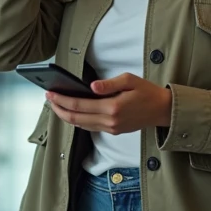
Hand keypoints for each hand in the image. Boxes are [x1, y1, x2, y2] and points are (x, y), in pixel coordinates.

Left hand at [46, 73, 170, 134]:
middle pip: (76, 118)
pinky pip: (90, 127)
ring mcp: (111, 128)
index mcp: (113, 107)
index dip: (62, 100)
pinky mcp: (113, 130)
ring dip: (66, 116)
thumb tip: (91, 86)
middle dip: (59, 109)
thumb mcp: (130, 80)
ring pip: (81, 125)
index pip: (80, 104)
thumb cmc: (147, 92)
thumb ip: (109, 84)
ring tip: (56, 105)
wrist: (162, 110)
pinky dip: (77, 120)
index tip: (50, 93)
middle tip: (48, 99)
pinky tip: (72, 112)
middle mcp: (110, 121)